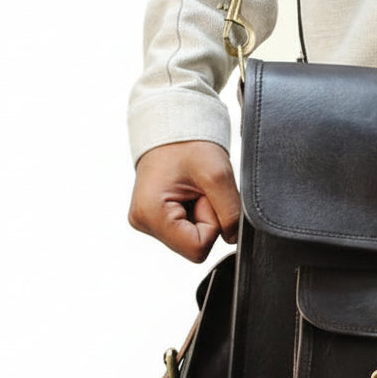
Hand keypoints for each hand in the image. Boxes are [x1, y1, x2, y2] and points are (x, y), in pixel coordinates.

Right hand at [128, 141, 239, 262]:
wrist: (173, 128)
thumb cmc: (188, 144)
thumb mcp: (218, 175)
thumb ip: (230, 213)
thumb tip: (233, 239)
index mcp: (150, 214)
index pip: (197, 248)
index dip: (212, 225)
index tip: (206, 197)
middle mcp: (143, 222)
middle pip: (193, 245)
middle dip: (206, 219)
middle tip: (200, 190)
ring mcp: (147, 222)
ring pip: (191, 238)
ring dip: (201, 215)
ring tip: (193, 189)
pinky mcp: (155, 218)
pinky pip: (186, 229)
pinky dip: (195, 213)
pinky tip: (188, 194)